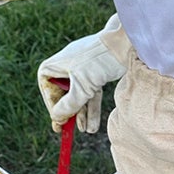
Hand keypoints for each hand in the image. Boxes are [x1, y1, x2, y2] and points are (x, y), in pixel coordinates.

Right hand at [37, 18, 126, 132]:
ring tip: (87, 131)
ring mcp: (81, 70)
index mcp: (55, 65)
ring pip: (79, 96)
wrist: (125, 43)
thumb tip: (57, 118)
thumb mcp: (82, 87)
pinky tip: (93, 125)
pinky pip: (90, 94)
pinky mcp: (95, 74)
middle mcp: (66, 67)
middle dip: (70, 113)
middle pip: (63, 95)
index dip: (53, 107)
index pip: (48, 91)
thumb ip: (69, 105)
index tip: (59, 121)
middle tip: (69, 131)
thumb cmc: (98, 60)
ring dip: (83, 114)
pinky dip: (92, 107)